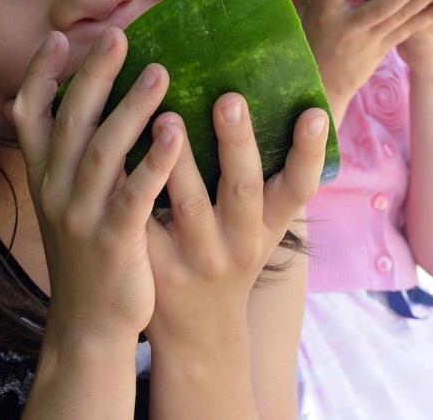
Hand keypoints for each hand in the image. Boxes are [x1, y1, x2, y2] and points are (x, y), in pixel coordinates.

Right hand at [11, 27, 180, 345]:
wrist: (90, 324)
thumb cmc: (88, 251)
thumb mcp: (65, 201)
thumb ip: (67, 155)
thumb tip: (73, 103)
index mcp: (43, 177)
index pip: (29, 116)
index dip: (39, 75)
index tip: (57, 37)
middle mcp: (55, 191)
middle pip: (71, 122)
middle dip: (93, 76)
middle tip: (118, 36)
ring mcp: (81, 218)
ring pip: (103, 152)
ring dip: (131, 108)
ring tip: (160, 71)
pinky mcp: (114, 242)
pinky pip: (135, 195)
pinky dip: (154, 161)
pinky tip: (176, 132)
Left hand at [142, 95, 326, 414]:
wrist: (198, 334)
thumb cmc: (230, 257)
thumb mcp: (259, 226)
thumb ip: (265, 176)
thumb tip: (275, 98)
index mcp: (269, 225)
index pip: (299, 188)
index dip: (309, 152)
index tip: (313, 112)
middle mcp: (240, 242)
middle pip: (243, 189)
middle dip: (237, 143)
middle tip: (229, 99)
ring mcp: (197, 257)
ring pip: (188, 204)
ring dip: (180, 160)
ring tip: (165, 116)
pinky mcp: (155, 265)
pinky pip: (145, 219)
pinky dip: (134, 186)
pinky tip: (120, 148)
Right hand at [292, 0, 432, 121]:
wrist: (322, 85)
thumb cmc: (310, 43)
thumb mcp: (302, 14)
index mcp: (325, 13)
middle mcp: (349, 27)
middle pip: (382, 5)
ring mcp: (369, 40)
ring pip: (401, 17)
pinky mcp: (382, 49)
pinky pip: (408, 31)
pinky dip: (428, 18)